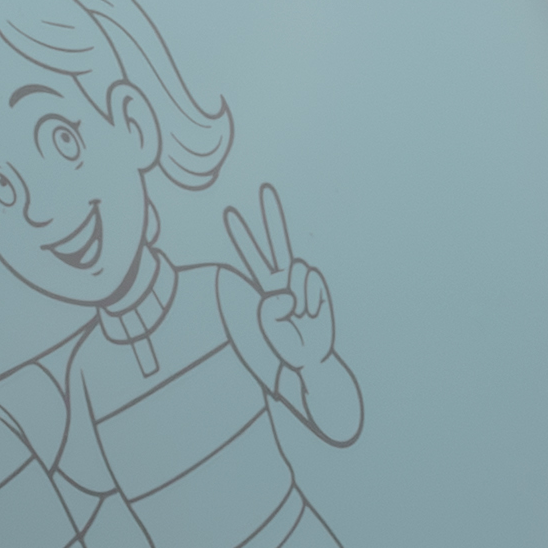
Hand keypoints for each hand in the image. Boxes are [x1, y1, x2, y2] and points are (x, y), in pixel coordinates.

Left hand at [224, 183, 334, 370]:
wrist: (309, 358)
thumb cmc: (283, 345)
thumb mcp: (268, 327)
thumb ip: (273, 306)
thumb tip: (289, 290)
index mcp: (263, 288)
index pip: (250, 257)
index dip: (242, 236)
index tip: (229, 214)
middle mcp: (281, 280)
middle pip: (275, 242)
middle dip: (271, 215)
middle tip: (265, 189)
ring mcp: (300, 281)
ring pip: (297, 268)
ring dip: (299, 295)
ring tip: (299, 315)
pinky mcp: (317, 285)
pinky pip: (312, 280)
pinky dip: (312, 299)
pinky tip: (312, 313)